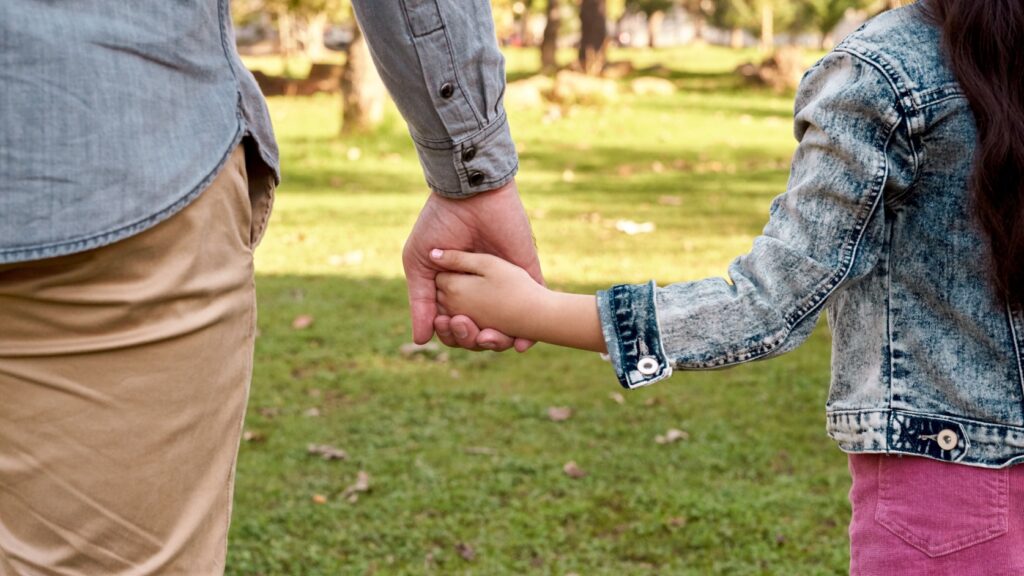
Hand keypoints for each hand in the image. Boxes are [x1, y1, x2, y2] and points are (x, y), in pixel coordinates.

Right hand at [402, 180, 543, 350]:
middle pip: (478, 333)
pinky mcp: (527, 274)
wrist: (469, 196)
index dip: (450, 333)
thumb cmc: (439, 224)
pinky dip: (530, 333)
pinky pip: (534, 308)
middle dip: (470, 339)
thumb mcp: (420, 264)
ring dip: (497, 342)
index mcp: (454, 289)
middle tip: (465, 327)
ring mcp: (504, 285)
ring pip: (505, 328)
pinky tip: (523, 345)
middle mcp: (479, 292)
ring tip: (487, 338)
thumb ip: (420, 302)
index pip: (453, 326)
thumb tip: (421, 341)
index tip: (446, 324)